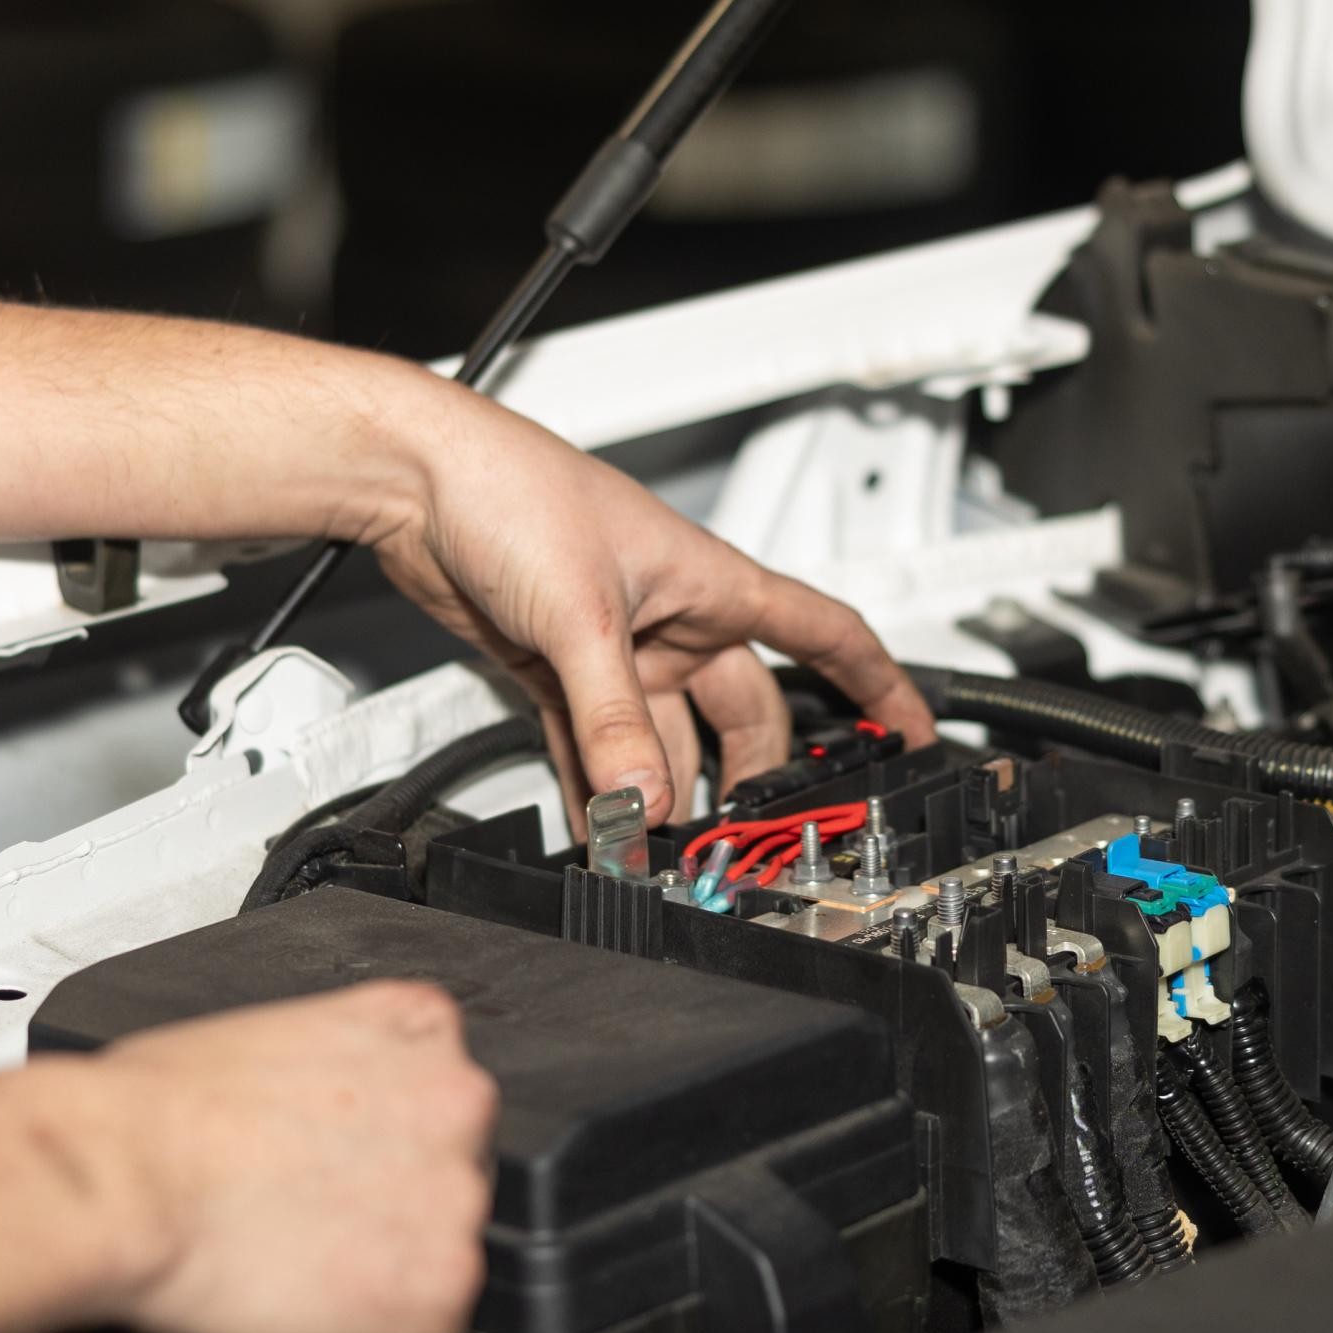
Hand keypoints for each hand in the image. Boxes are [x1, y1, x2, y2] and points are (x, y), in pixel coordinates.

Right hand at [86, 983, 497, 1332]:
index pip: (436, 1106)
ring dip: (371, 1293)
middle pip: (442, 1187)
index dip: (374, 1157)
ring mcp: (459, 1200)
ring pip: (438, 1272)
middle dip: (378, 1223)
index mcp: (415, 1027)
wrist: (115, 1180)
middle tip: (295, 1232)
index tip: (326, 1180)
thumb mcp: (266, 1038)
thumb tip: (327, 1121)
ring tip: (288, 1282)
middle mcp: (459, 1102)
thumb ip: (336, 1073)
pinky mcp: (442, 1293)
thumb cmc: (150, 1115)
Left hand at [366, 388, 934, 826]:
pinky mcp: (557, 669)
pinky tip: (602, 825)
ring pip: (663, 739)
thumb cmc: (512, 492)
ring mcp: (616, 648)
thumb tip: (645, 800)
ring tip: (659, 849)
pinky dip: (603, 786)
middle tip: (746, 834)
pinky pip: (598, 744)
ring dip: (663, 794)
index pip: (823, 635)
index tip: (913, 732)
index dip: (878, 684)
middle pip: (742, 714)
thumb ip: (615, 720)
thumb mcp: (580, 617)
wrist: (420, 482)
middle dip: (750, 778)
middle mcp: (672, 618)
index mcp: (711, 584)